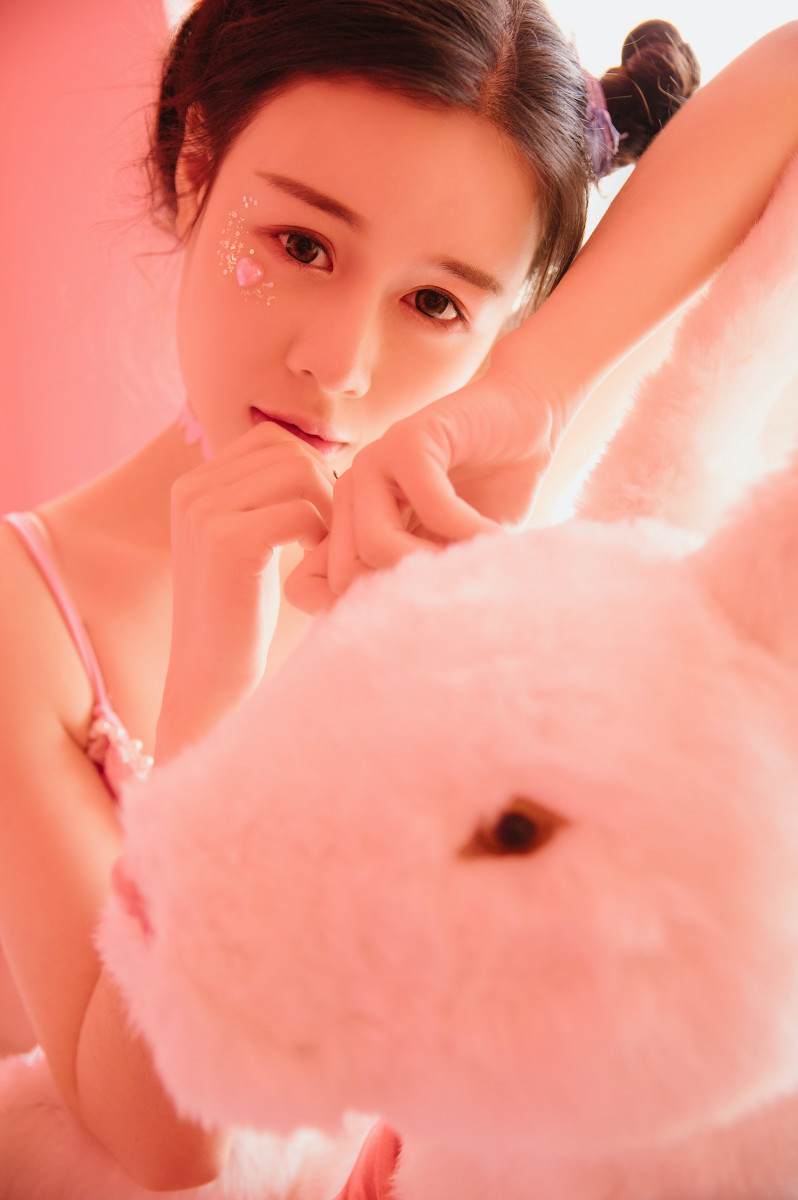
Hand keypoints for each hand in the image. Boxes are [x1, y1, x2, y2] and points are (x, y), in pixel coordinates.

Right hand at [157, 422, 334, 759]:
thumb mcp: (244, 540)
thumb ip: (264, 496)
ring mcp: (206, 513)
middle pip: (289, 451)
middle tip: (333, 537)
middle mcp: (192, 490)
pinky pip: (302, 512)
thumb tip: (320, 456)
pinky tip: (318, 566)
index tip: (321, 517)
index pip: (271, 440)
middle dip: (326, 488)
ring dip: (328, 510)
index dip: (311, 470)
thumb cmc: (241, 614)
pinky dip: (323, 536)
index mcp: (193, 485)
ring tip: (326, 551)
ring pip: (300, 473)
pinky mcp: (229, 541)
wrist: (210, 679)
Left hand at [285, 365, 559, 611]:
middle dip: (407, 595)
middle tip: (458, 592)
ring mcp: (372, 464)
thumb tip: (387, 660)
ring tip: (478, 562)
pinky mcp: (408, 440)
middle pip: (347, 577)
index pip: (307, 586)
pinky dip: (468, 529)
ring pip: (378, 546)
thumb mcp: (445, 554)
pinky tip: (495, 533)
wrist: (524, 420)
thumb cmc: (489, 495)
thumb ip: (412, 587)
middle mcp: (348, 495)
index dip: (351, 615)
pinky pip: (429, 506)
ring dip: (439, 564)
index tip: (410, 623)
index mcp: (347, 524)